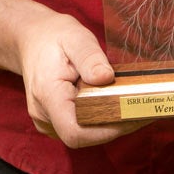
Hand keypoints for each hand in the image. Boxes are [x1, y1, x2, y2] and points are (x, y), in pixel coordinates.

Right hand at [13, 11, 151, 147]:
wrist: (31, 39)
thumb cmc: (53, 37)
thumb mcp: (75, 37)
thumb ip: (90, 57)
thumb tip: (106, 77)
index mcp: (47, 94)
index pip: (74, 131)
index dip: (105, 131)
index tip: (131, 115)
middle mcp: (43, 114)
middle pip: (83, 136)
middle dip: (114, 126)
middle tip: (141, 107)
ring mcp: (47, 120)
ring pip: (83, 135)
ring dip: (108, 124)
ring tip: (130, 104)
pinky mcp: (54, 121)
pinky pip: (80, 128)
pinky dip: (99, 120)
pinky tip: (113, 104)